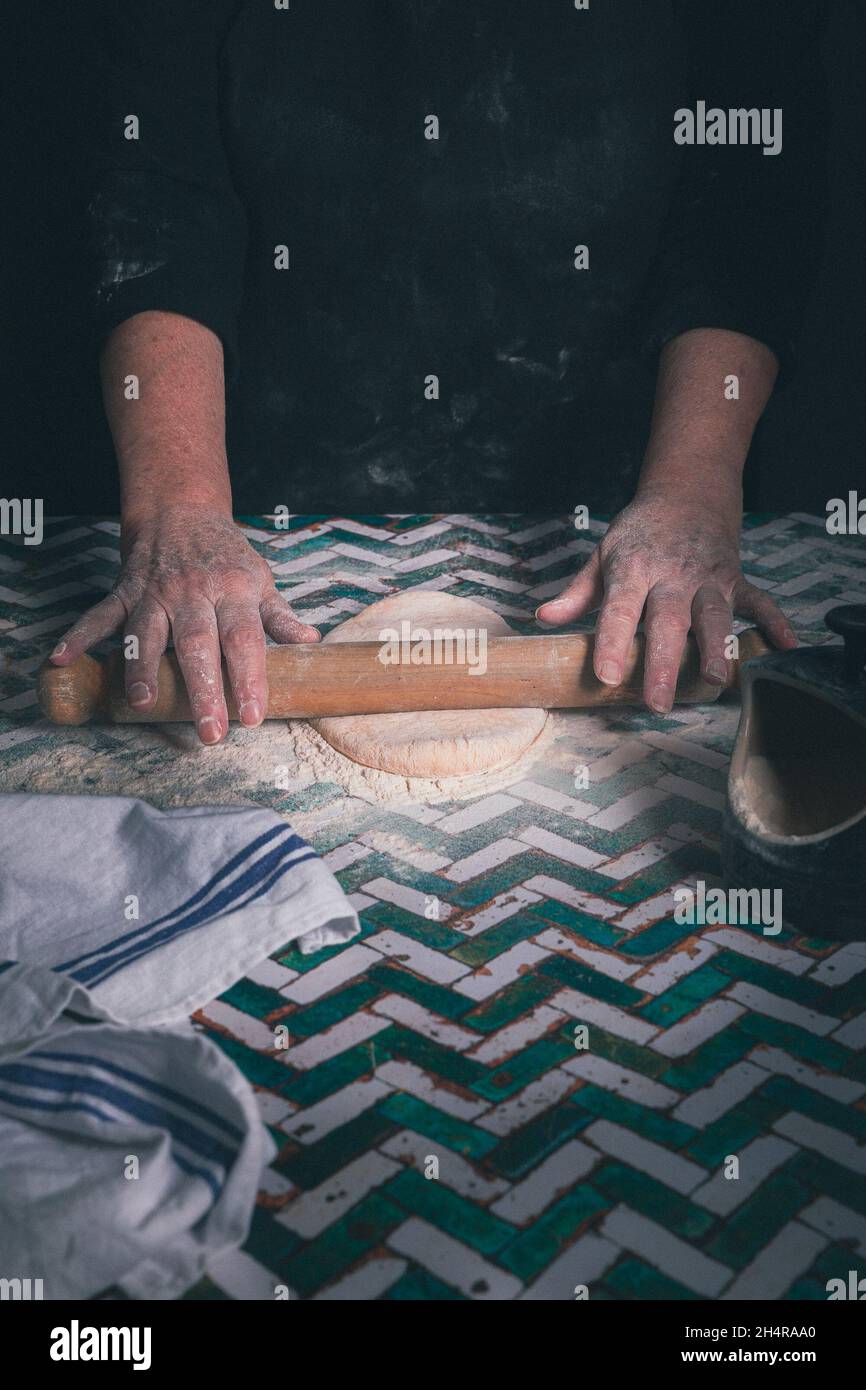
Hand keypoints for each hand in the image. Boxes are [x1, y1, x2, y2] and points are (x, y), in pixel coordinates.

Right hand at [48, 507, 318, 742]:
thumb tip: (311, 642)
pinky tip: (62, 657)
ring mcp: (156, 592)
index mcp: (234, 592)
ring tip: (143, 703)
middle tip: (209, 732)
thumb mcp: (260, 579)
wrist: (181, 510)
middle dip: (203, 690)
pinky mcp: (126, 591)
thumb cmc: (226, 555)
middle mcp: (194, 593)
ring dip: (142, 667)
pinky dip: (79, 635)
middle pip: (198, 644)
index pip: (245, 640)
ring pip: (148, 633)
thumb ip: (280, 616)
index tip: (252, 716)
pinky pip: (100, 615)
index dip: (249, 679)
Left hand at [535, 492, 797, 712]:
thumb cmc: (639, 534)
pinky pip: (758, 601)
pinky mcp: (735, 579)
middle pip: (667, 622)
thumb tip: (542, 618)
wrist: (687, 492)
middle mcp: (671, 575)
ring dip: (717, 646)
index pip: (618, 609)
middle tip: (658, 703)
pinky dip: (774, 622)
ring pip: (713, 615)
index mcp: (633, 569)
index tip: (605, 676)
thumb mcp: (602, 555)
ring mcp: (708, 577)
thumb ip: (577, 593)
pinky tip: (787, 646)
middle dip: (663, 663)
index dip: (610, 642)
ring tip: (716, 680)